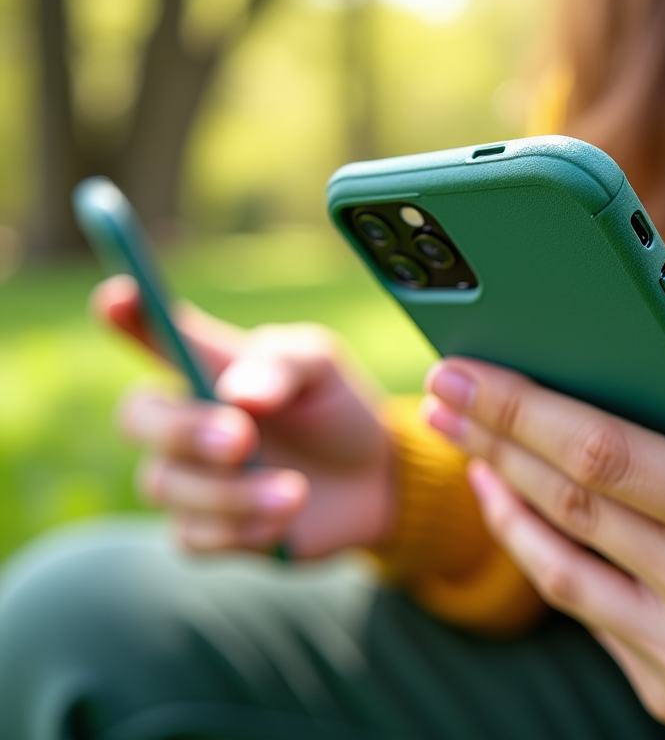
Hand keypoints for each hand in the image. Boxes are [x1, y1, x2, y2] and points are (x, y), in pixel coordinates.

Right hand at [93, 275, 393, 557]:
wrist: (372, 480)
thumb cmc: (336, 409)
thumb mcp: (323, 369)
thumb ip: (282, 366)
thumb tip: (237, 392)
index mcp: (206, 366)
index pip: (149, 333)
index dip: (126, 316)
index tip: (119, 299)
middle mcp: (184, 419)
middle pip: (138, 418)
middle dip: (183, 430)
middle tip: (240, 441)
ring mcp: (188, 477)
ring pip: (166, 485)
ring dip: (231, 492)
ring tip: (295, 491)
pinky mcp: (204, 530)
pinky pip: (192, 537)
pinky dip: (239, 530)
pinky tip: (284, 519)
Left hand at [423, 276, 664, 739]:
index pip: (612, 458)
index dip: (526, 411)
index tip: (466, 372)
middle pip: (570, 508)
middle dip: (491, 442)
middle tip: (440, 394)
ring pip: (558, 569)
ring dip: (500, 499)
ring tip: (462, 445)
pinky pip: (582, 611)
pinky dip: (540, 552)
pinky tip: (517, 506)